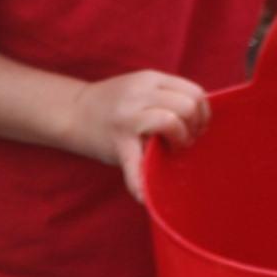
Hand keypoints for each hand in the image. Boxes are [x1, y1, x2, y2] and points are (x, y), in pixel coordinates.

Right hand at [62, 71, 207, 198]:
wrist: (72, 112)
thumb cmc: (114, 105)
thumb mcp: (141, 88)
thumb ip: (168, 96)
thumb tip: (202, 114)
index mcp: (150, 79)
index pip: (194, 91)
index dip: (203, 112)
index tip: (196, 126)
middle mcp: (140, 94)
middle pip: (188, 105)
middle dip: (195, 127)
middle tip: (185, 141)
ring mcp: (128, 117)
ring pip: (172, 121)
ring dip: (181, 141)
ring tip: (173, 150)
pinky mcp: (119, 143)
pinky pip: (137, 163)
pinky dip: (141, 183)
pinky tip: (144, 197)